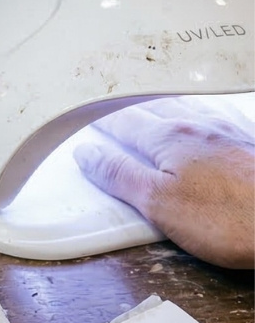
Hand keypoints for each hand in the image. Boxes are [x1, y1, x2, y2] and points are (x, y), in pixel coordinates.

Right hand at [74, 99, 254, 268]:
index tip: (83, 116)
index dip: (99, 120)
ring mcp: (228, 132)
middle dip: (128, 105)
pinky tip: (204, 116)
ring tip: (148, 102)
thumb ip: (119, 175)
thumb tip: (87, 153)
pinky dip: (198, 111)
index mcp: (168, 138)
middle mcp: (198, 126)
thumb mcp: (159, 205)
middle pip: (153, 107)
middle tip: (110, 105)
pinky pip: (216, 115)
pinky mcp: (252, 144)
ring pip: (186, 107)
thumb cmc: (232, 219)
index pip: (122, 122)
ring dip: (162, 104)